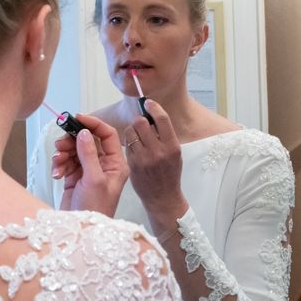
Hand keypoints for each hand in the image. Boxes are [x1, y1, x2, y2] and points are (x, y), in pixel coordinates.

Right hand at [51, 114, 128, 216]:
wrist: (81, 231)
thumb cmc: (95, 209)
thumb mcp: (94, 179)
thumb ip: (89, 153)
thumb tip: (83, 132)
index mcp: (115, 163)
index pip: (107, 135)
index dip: (93, 124)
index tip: (76, 118)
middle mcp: (103, 164)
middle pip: (87, 140)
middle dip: (72, 140)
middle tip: (60, 144)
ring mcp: (88, 170)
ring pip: (74, 150)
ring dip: (64, 153)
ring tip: (58, 161)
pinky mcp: (75, 177)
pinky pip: (66, 161)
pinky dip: (60, 164)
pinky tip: (57, 174)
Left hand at [125, 99, 188, 234]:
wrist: (162, 197)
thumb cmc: (169, 173)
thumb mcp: (174, 153)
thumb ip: (165, 136)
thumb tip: (152, 115)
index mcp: (172, 147)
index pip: (162, 119)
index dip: (153, 107)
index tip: (148, 103)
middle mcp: (158, 152)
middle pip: (141, 122)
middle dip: (140, 120)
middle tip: (142, 124)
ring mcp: (144, 158)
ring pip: (131, 131)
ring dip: (132, 130)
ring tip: (138, 137)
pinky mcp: (132, 164)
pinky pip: (126, 144)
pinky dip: (129, 142)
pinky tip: (134, 147)